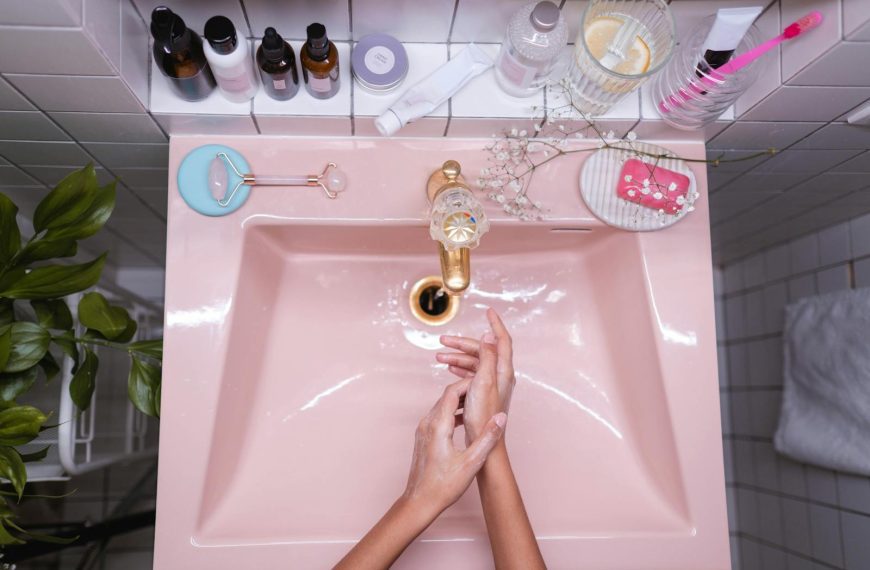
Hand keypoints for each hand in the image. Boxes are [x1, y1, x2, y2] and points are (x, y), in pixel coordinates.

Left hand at [402, 378, 506, 515]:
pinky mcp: (424, 437)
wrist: (419, 501)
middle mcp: (427, 423)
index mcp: (438, 426)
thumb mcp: (472, 463)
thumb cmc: (443, 486)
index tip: (484, 382)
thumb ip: (487, 438)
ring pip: (441, 406)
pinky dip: (452, 413)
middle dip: (465, 390)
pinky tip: (465, 422)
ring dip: (459, 402)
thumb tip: (501, 417)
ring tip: (478, 404)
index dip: (468, 384)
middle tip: (485, 389)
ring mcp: (423, 430)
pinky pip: (438, 416)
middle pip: (446, 396)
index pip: (452, 392)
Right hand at [436, 308, 515, 443]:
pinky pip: (472, 375)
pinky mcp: (484, 395)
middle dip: (463, 344)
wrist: (484, 442)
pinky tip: (449, 371)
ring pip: (475, 364)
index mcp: (503, 371)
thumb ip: (488, 357)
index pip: (502, 340)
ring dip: (458, 358)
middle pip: (483, 351)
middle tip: (443, 341)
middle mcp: (501, 377)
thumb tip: (488, 334)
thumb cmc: (483, 416)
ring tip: (439, 358)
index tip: (488, 310)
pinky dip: (460, 370)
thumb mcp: (483, 382)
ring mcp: (492, 386)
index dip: (496, 324)